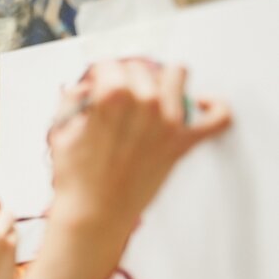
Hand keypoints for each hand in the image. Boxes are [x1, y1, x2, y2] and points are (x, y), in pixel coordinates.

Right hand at [48, 59, 230, 234]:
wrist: (93, 213)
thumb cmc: (76, 178)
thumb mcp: (61, 132)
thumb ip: (71, 100)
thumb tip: (84, 88)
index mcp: (112, 96)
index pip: (110, 65)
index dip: (99, 76)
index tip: (96, 86)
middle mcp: (144, 103)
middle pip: (141, 68)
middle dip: (127, 78)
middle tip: (117, 98)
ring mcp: (168, 122)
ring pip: (177, 74)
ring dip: (163, 81)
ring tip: (150, 97)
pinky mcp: (183, 142)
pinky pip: (217, 117)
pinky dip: (213, 108)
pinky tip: (200, 105)